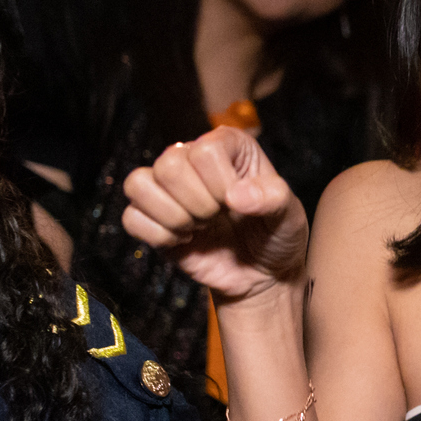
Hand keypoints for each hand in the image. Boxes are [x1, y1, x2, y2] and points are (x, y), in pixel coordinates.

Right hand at [121, 128, 309, 303]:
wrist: (262, 275)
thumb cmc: (276, 236)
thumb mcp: (290, 216)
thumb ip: (273, 199)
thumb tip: (236, 195)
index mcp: (228, 146)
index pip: (205, 151)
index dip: (221, 185)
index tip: (238, 204)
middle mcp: (192, 157)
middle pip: (168, 165)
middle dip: (199, 203)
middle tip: (218, 217)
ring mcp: (168, 188)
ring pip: (138, 184)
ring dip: (174, 217)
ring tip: (199, 227)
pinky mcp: (151, 217)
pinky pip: (131, 218)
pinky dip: (158, 236)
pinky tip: (183, 240)